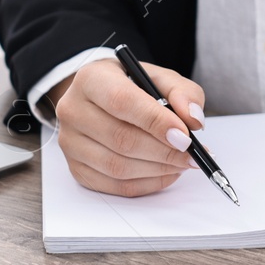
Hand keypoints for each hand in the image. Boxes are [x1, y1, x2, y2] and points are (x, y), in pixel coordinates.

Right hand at [49, 58, 205, 196]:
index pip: (122, 101)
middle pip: (120, 139)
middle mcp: (73, 110)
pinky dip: (147, 183)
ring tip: (183, 162)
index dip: (156, 121)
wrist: (102, 99)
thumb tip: (194, 120)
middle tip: (192, 154)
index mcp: (91, 79)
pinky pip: (115, 186)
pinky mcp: (77, 169)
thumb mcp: (160, 78)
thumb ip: (183, 93)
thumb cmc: (132, 88)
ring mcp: (70, 143)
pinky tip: (166, 172)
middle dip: (164, 151)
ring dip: (158, 169)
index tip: (185, 136)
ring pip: (118, 167)